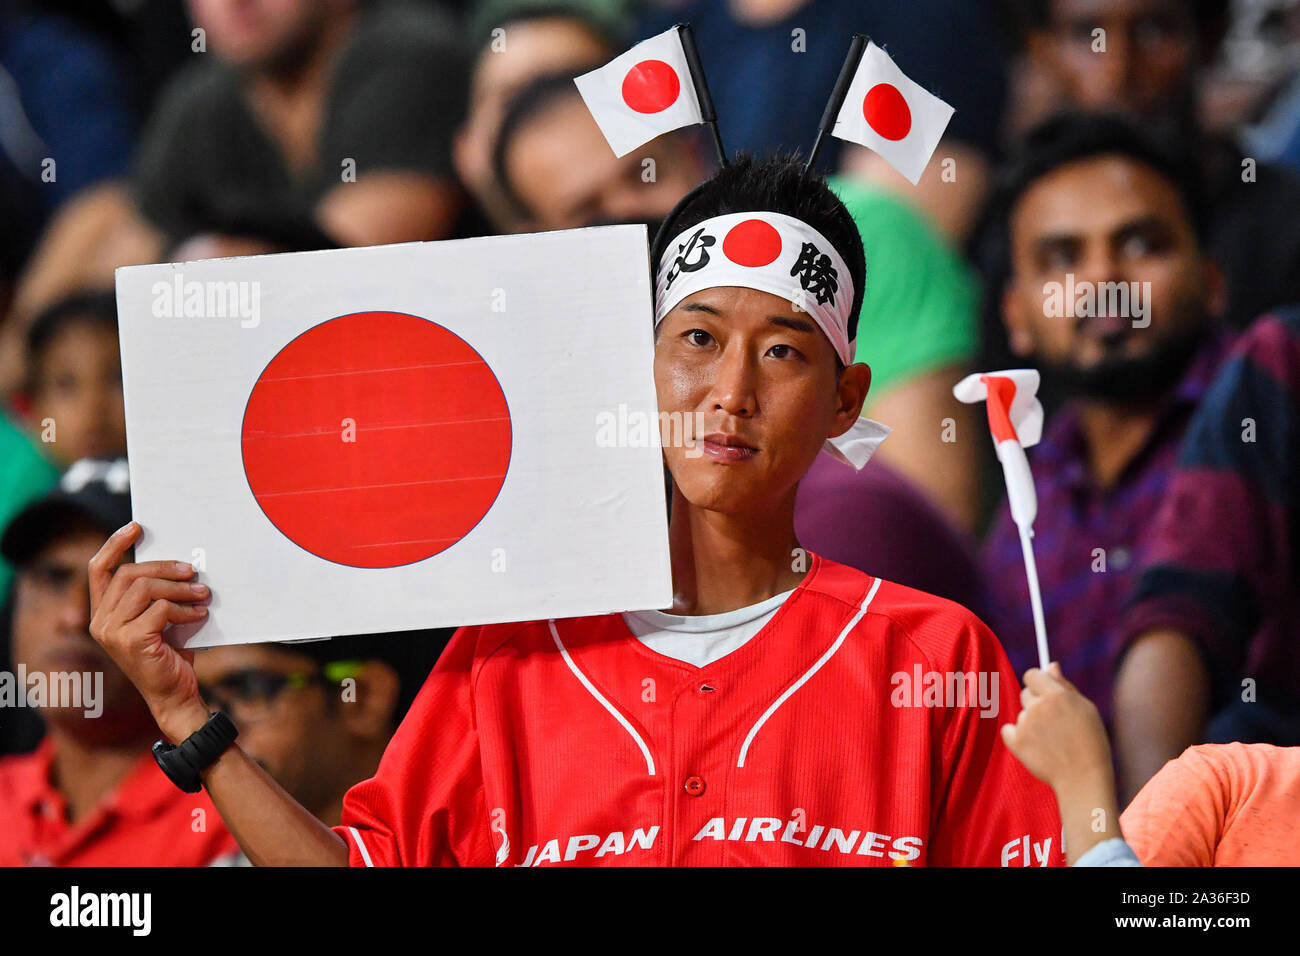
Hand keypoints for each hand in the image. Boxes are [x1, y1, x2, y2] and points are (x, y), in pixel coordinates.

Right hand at [88, 521, 210, 741]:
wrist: (175, 693)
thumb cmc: (170, 653)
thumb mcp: (160, 618)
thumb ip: (157, 594)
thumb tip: (180, 563)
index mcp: (103, 613)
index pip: (99, 570)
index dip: (114, 544)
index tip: (136, 527)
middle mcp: (100, 622)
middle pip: (129, 574)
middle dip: (165, 567)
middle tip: (193, 571)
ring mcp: (112, 633)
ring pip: (146, 589)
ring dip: (180, 588)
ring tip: (203, 593)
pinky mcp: (131, 641)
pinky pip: (161, 610)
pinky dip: (185, 609)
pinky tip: (199, 616)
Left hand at [1000, 664, 1111, 795]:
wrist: (1084, 779)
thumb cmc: (1090, 742)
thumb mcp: (1086, 709)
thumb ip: (1065, 686)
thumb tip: (1050, 665)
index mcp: (1057, 695)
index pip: (1032, 674)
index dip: (1037, 682)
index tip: (1042, 691)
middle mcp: (1039, 706)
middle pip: (1025, 693)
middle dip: (1035, 703)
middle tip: (1054, 723)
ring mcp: (1026, 724)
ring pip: (1021, 715)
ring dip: (1031, 723)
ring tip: (1052, 741)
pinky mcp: (1016, 741)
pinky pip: (1008, 731)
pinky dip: (1016, 738)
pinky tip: (1035, 747)